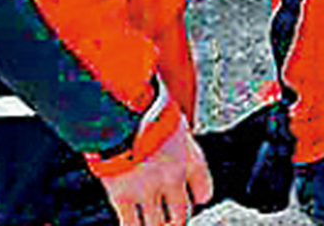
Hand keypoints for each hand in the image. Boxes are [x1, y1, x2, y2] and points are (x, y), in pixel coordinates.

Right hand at [97, 116, 212, 225]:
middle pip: (180, 216)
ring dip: (156, 225)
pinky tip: (132, 223)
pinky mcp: (122, 197)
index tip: (196, 199)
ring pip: (156, 225)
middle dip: (176, 220)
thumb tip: (183, 152)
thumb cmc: (145, 110)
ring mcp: (147, 190)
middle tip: (170, 218)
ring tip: (153, 222)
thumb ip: (181, 143)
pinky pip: (131, 225)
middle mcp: (171, 178)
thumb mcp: (175, 121)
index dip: (200, 198)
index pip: (204, 191)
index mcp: (187, 158)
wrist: (118, 112)